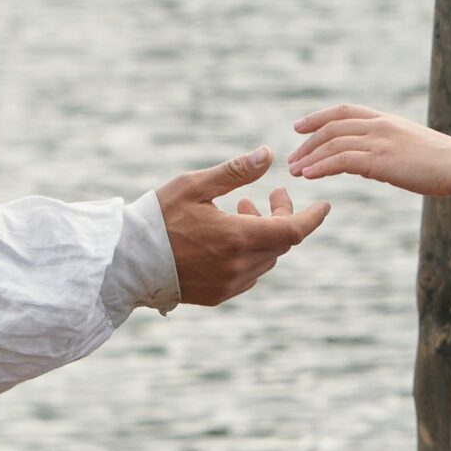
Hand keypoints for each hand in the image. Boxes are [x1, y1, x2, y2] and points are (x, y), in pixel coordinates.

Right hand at [156, 147, 330, 305]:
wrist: (126, 262)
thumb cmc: (157, 218)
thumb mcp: (195, 185)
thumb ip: (235, 172)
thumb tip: (269, 154)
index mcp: (238, 238)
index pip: (294, 230)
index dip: (313, 217)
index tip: (325, 205)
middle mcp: (239, 266)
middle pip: (281, 243)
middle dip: (282, 217)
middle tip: (270, 195)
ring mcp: (229, 285)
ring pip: (266, 259)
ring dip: (264, 235)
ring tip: (242, 210)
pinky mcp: (218, 296)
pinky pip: (249, 275)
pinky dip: (250, 255)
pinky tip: (230, 238)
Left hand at [288, 105, 450, 195]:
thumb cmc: (441, 163)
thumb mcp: (409, 148)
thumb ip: (385, 150)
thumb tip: (366, 164)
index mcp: (385, 119)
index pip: (343, 111)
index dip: (318, 117)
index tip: (300, 127)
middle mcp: (379, 125)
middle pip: (331, 127)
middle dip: (308, 143)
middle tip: (292, 157)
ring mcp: (379, 140)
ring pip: (332, 144)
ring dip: (309, 157)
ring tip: (295, 171)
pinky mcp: (380, 159)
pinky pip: (341, 160)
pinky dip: (320, 167)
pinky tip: (309, 176)